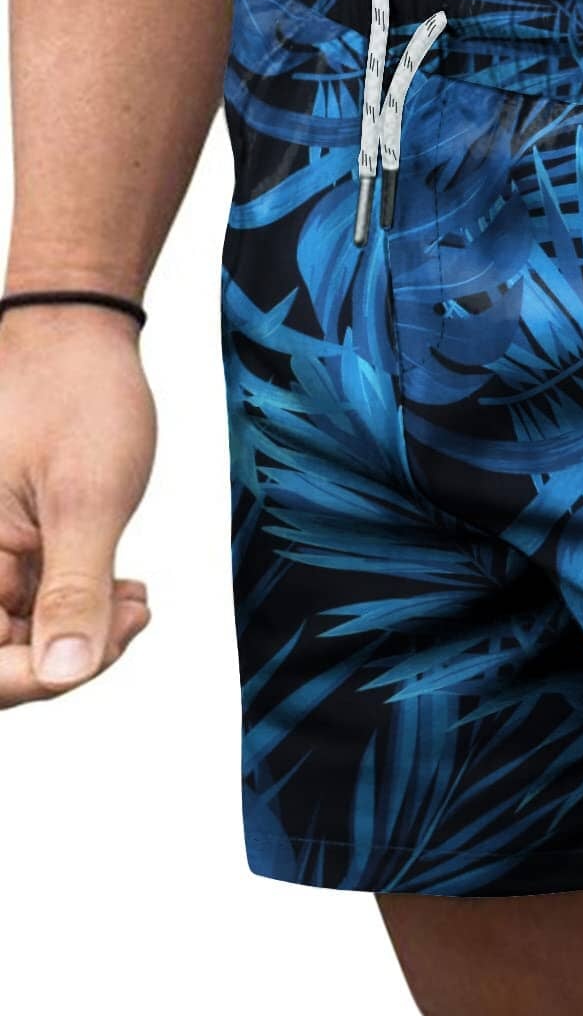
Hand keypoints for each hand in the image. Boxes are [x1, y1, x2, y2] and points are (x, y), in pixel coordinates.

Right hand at [0, 304, 154, 705]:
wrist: (78, 336)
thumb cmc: (77, 399)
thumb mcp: (87, 499)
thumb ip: (74, 590)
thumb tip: (64, 675)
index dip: (36, 678)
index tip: (99, 654)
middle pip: (2, 659)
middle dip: (68, 658)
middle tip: (131, 619)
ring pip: (25, 638)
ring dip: (83, 633)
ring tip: (136, 602)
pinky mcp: (13, 550)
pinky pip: (37, 606)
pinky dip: (84, 607)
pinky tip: (127, 592)